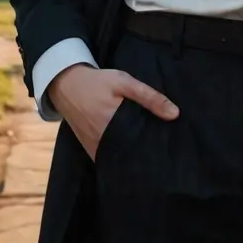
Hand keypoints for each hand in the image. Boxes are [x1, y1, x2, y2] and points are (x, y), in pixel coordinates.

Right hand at [47, 63, 178, 160]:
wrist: (68, 85)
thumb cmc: (98, 82)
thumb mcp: (124, 82)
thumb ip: (149, 97)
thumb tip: (175, 114)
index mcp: (114, 123)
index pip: (141, 143)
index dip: (156, 148)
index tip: (171, 151)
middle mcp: (103, 141)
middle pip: (132, 154)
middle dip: (147, 155)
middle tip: (165, 156)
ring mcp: (95, 148)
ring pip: (120, 159)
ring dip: (134, 159)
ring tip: (152, 159)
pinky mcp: (90, 149)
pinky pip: (108, 160)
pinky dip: (119, 159)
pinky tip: (132, 157)